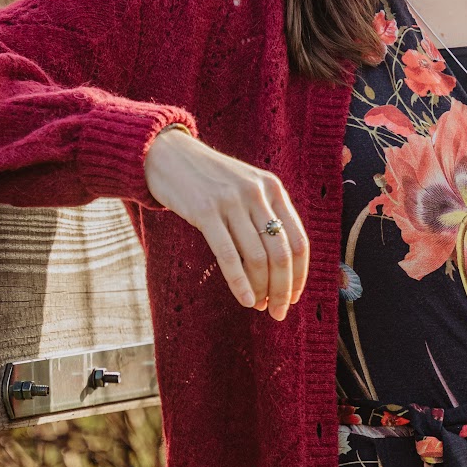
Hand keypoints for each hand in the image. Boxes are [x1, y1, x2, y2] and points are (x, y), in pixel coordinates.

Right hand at [143, 126, 310, 321]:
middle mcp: (257, 193)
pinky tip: (244, 300)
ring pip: (257, 258)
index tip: (293, 297)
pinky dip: (240, 283)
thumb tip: (281, 267)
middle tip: (278, 312)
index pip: (298, 241)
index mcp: (273, 188)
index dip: (299, 275)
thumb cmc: (209, 180)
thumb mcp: (245, 188)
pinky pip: (228, 256)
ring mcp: (231, 201)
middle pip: (281, 253)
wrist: (167, 154)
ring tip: (257, 306)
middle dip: (283, 289)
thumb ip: (265, 215)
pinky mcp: (205, 211)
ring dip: (260, 289)